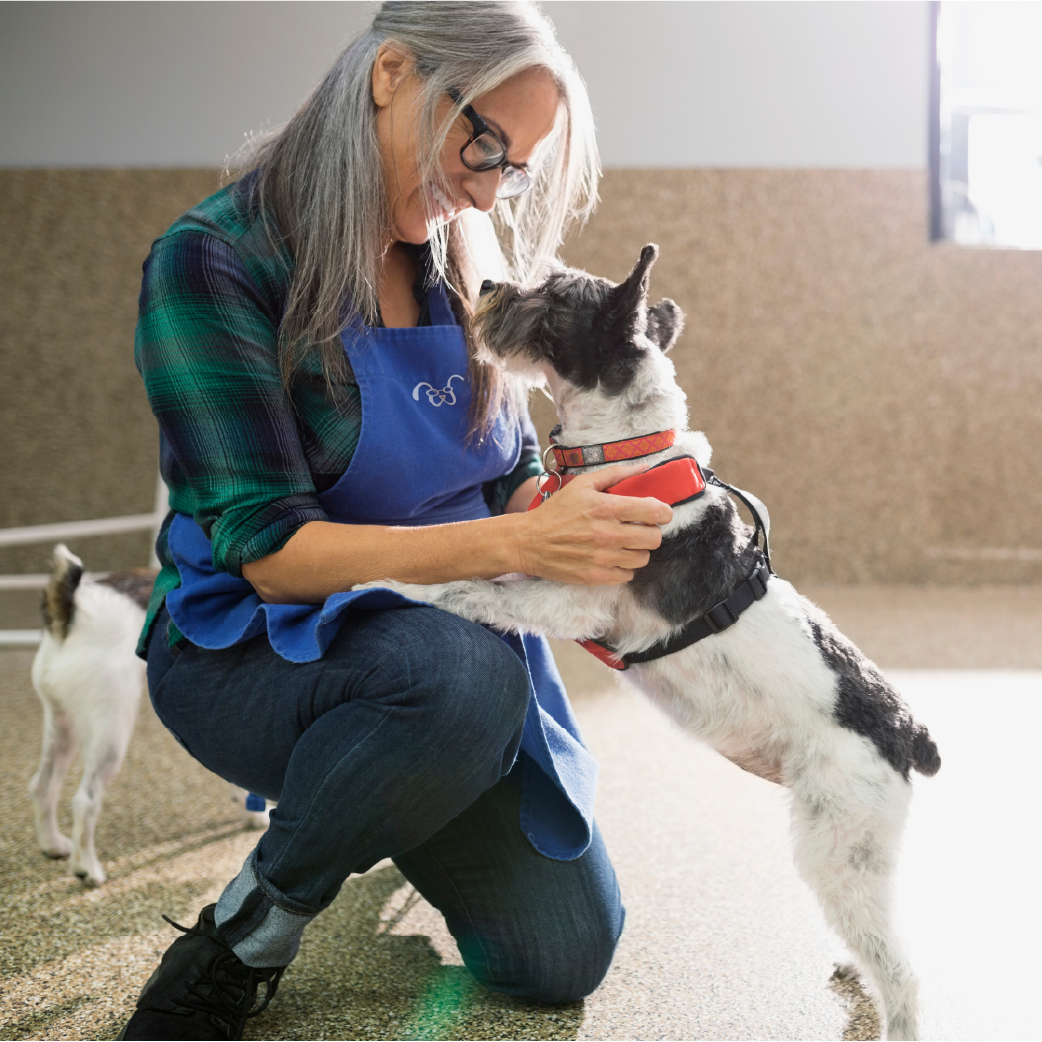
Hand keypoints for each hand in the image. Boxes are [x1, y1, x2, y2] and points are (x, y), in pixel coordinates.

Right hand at [513, 463, 672, 584]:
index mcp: (607, 508)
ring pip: (643, 558)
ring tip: (624, 544)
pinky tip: (613, 558)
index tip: (657, 513)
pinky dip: (624, 567)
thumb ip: (615, 474)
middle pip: (654, 538)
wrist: (528, 542)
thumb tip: (644, 468)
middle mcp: (608, 534)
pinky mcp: (596, 576)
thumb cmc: (556, 511)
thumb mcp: (582, 485)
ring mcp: (603, 557)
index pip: (655, 512)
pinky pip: (628, 575)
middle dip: (650, 532)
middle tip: (639, 529)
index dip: (662, 512)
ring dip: (637, 551)